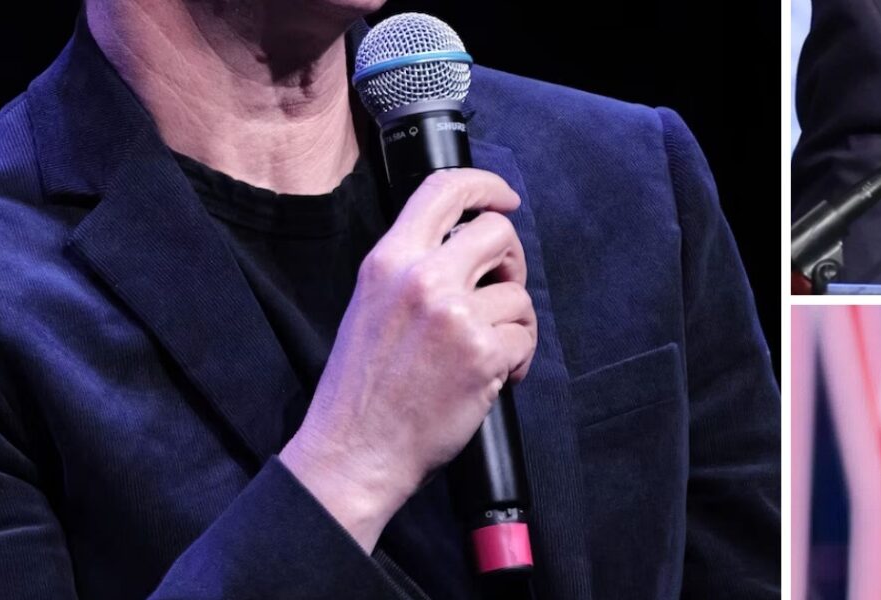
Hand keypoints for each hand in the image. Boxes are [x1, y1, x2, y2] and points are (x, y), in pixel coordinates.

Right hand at [279, 169, 537, 551]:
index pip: (444, 189)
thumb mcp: (369, 304)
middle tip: (502, 291)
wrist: (355, 450)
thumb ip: (411, 268)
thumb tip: (463, 248)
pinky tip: (495, 376)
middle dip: (511, 260)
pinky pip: (525, 337)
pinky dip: (518, 358)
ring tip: (490, 352)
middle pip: (497, 233)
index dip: (485, 185)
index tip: (504, 199)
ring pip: (518, 294)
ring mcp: (455, 315)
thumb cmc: (362, 387)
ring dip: (514, 323)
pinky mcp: (483, 354)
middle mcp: (423, 278)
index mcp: (389, 259)